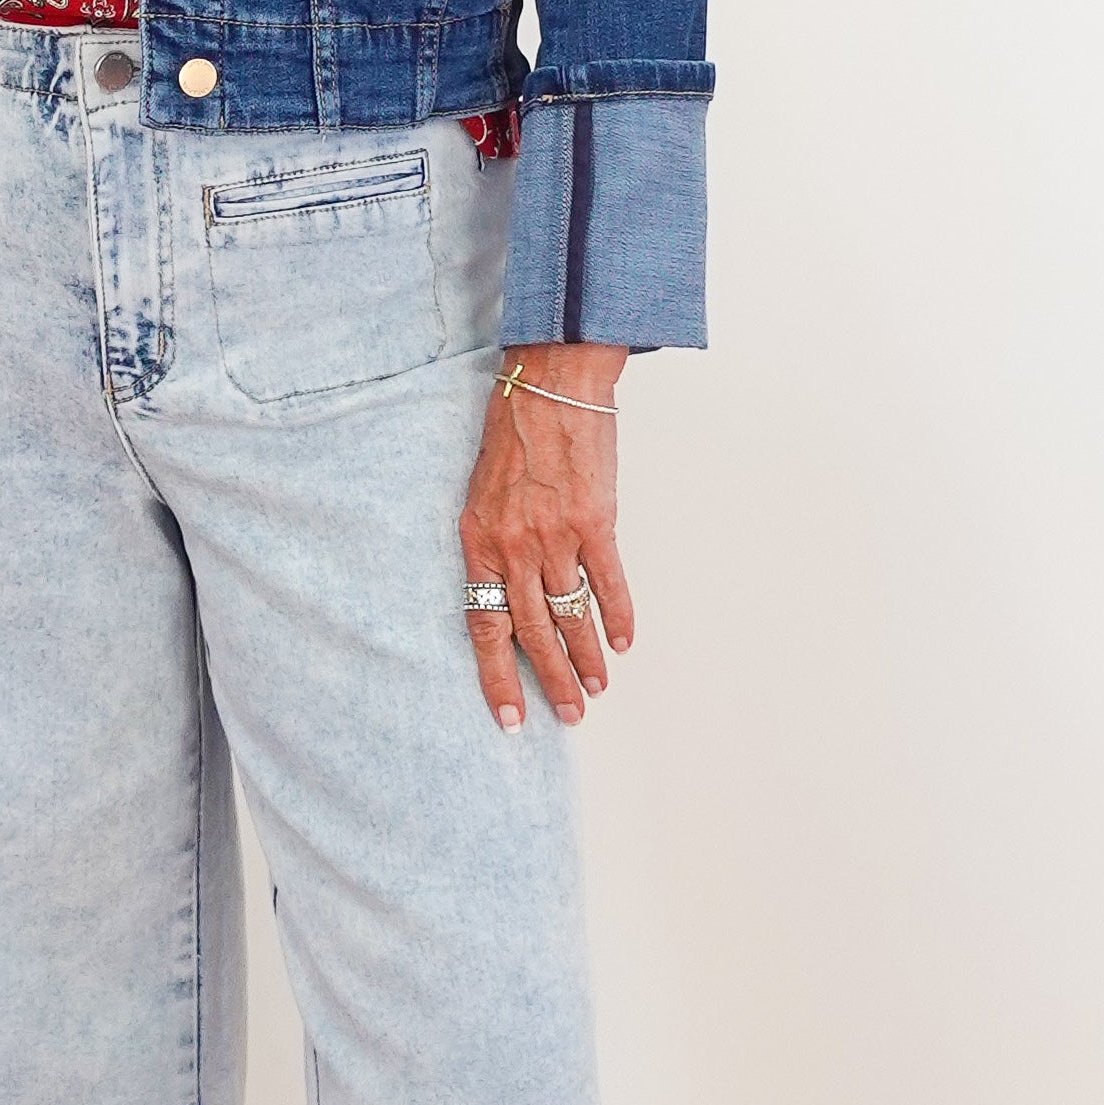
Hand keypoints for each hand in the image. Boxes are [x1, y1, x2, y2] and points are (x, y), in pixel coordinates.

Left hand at [459, 349, 633, 731]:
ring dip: (587, 658)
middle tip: (568, 715)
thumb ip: (494, 546)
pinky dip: (619, 616)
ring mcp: (557, 536)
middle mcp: (515, 547)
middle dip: (552, 681)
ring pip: (572, 615)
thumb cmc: (513, 435)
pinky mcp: (595, 521)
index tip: (510, 717)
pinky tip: (624, 642)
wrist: (550, 387)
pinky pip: (608, 582)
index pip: (485, 627)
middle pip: (533, 632)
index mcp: (479, 543)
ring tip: (597, 688)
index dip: (498, 677)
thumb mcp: (482, 494)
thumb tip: (511, 592)